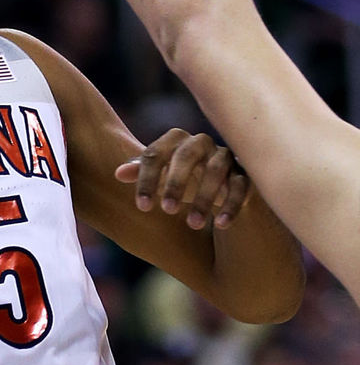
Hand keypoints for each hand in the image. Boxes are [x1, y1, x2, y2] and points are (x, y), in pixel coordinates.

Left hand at [115, 128, 250, 229]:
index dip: (146, 180)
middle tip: (167, 211)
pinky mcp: (245, 172)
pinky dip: (232, 205)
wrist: (221, 183)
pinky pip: (240, 185)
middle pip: (185, 156)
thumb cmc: (182, 177)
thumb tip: (118, 173)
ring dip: (204, 198)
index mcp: (174, 139)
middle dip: (175, 184)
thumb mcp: (160, 176)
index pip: (154, 154)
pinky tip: (221, 225)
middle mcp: (200, 142)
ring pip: (215, 170)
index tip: (142, 207)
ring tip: (193, 225)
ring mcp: (224, 155)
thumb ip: (141, 172)